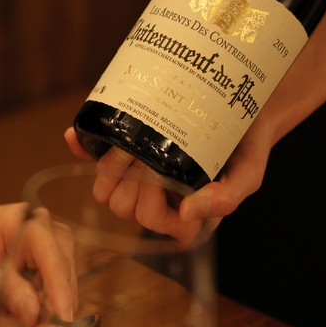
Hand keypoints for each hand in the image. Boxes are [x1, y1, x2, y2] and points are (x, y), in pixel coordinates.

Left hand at [0, 202, 75, 326]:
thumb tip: (33, 313)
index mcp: (30, 224)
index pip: (54, 260)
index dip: (61, 292)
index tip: (62, 319)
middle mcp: (49, 239)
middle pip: (56, 290)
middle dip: (25, 317)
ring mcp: (49, 260)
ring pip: (47, 308)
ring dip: (13, 321)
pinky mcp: (43, 279)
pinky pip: (37, 312)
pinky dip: (11, 319)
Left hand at [64, 122, 271, 238]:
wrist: (240, 107)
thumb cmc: (246, 146)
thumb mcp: (248, 173)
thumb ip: (226, 198)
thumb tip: (188, 214)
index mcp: (182, 218)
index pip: (149, 219)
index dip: (147, 196)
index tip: (159, 166)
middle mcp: (157, 206)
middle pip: (122, 206)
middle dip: (129, 176)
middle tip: (146, 148)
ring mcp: (136, 184)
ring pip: (104, 190)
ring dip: (110, 164)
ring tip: (131, 141)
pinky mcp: (121, 161)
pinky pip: (92, 163)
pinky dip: (83, 148)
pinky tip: (77, 136)